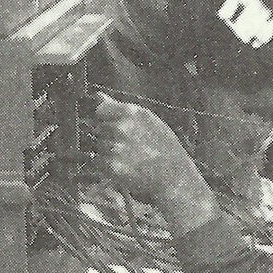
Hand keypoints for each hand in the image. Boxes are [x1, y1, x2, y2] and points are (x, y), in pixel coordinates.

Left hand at [93, 93, 219, 234]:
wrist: (174, 176)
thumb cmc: (162, 144)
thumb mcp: (147, 120)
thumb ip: (120, 108)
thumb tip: (98, 96)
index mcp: (130, 112)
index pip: (101, 111)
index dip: (106, 119)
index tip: (115, 125)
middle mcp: (121, 128)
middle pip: (99, 129)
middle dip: (107, 136)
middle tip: (127, 146)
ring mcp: (115, 148)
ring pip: (98, 146)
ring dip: (107, 152)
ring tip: (127, 157)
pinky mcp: (112, 167)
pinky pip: (99, 162)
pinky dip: (107, 166)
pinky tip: (124, 167)